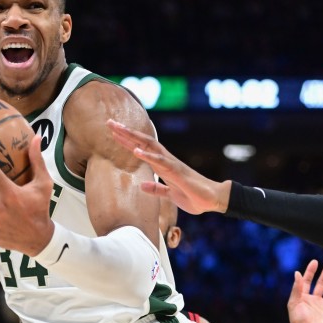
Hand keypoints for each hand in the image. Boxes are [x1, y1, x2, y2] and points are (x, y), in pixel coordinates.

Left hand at [106, 119, 229, 213]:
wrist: (213, 200)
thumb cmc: (194, 197)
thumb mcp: (170, 195)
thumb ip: (157, 189)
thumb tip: (142, 185)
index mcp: (164, 166)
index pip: (142, 149)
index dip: (127, 141)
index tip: (114, 132)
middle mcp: (167, 161)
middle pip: (143, 142)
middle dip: (126, 132)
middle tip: (109, 122)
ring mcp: (172, 164)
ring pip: (150, 146)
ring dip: (133, 137)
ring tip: (118, 130)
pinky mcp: (177, 172)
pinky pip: (161, 162)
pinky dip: (148, 156)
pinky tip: (135, 151)